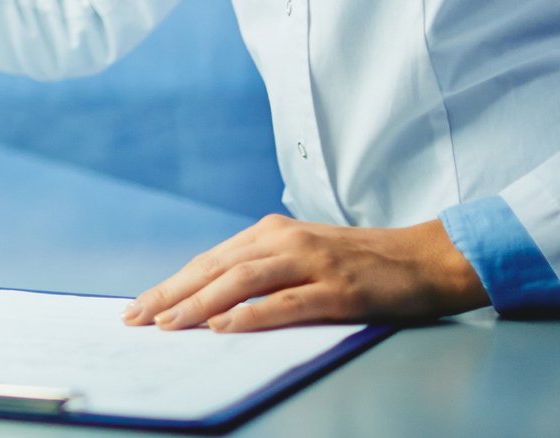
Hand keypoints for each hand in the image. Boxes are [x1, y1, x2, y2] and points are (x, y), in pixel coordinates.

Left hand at [125, 216, 487, 332]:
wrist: (424, 259)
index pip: (208, 261)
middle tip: (136, 318)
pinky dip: (253, 313)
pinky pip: (288, 302)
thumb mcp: (302, 258)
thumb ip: (262, 273)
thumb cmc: (359, 264)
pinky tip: (226, 325)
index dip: (170, 284)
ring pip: (243, 281)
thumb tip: (210, 304)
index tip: (137, 307)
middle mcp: (284, 240)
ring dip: (200, 303)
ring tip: (169, 324)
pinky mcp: (338, 288)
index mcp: (271, 233)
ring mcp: (312, 262)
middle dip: (171, 294)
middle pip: (215, 268)